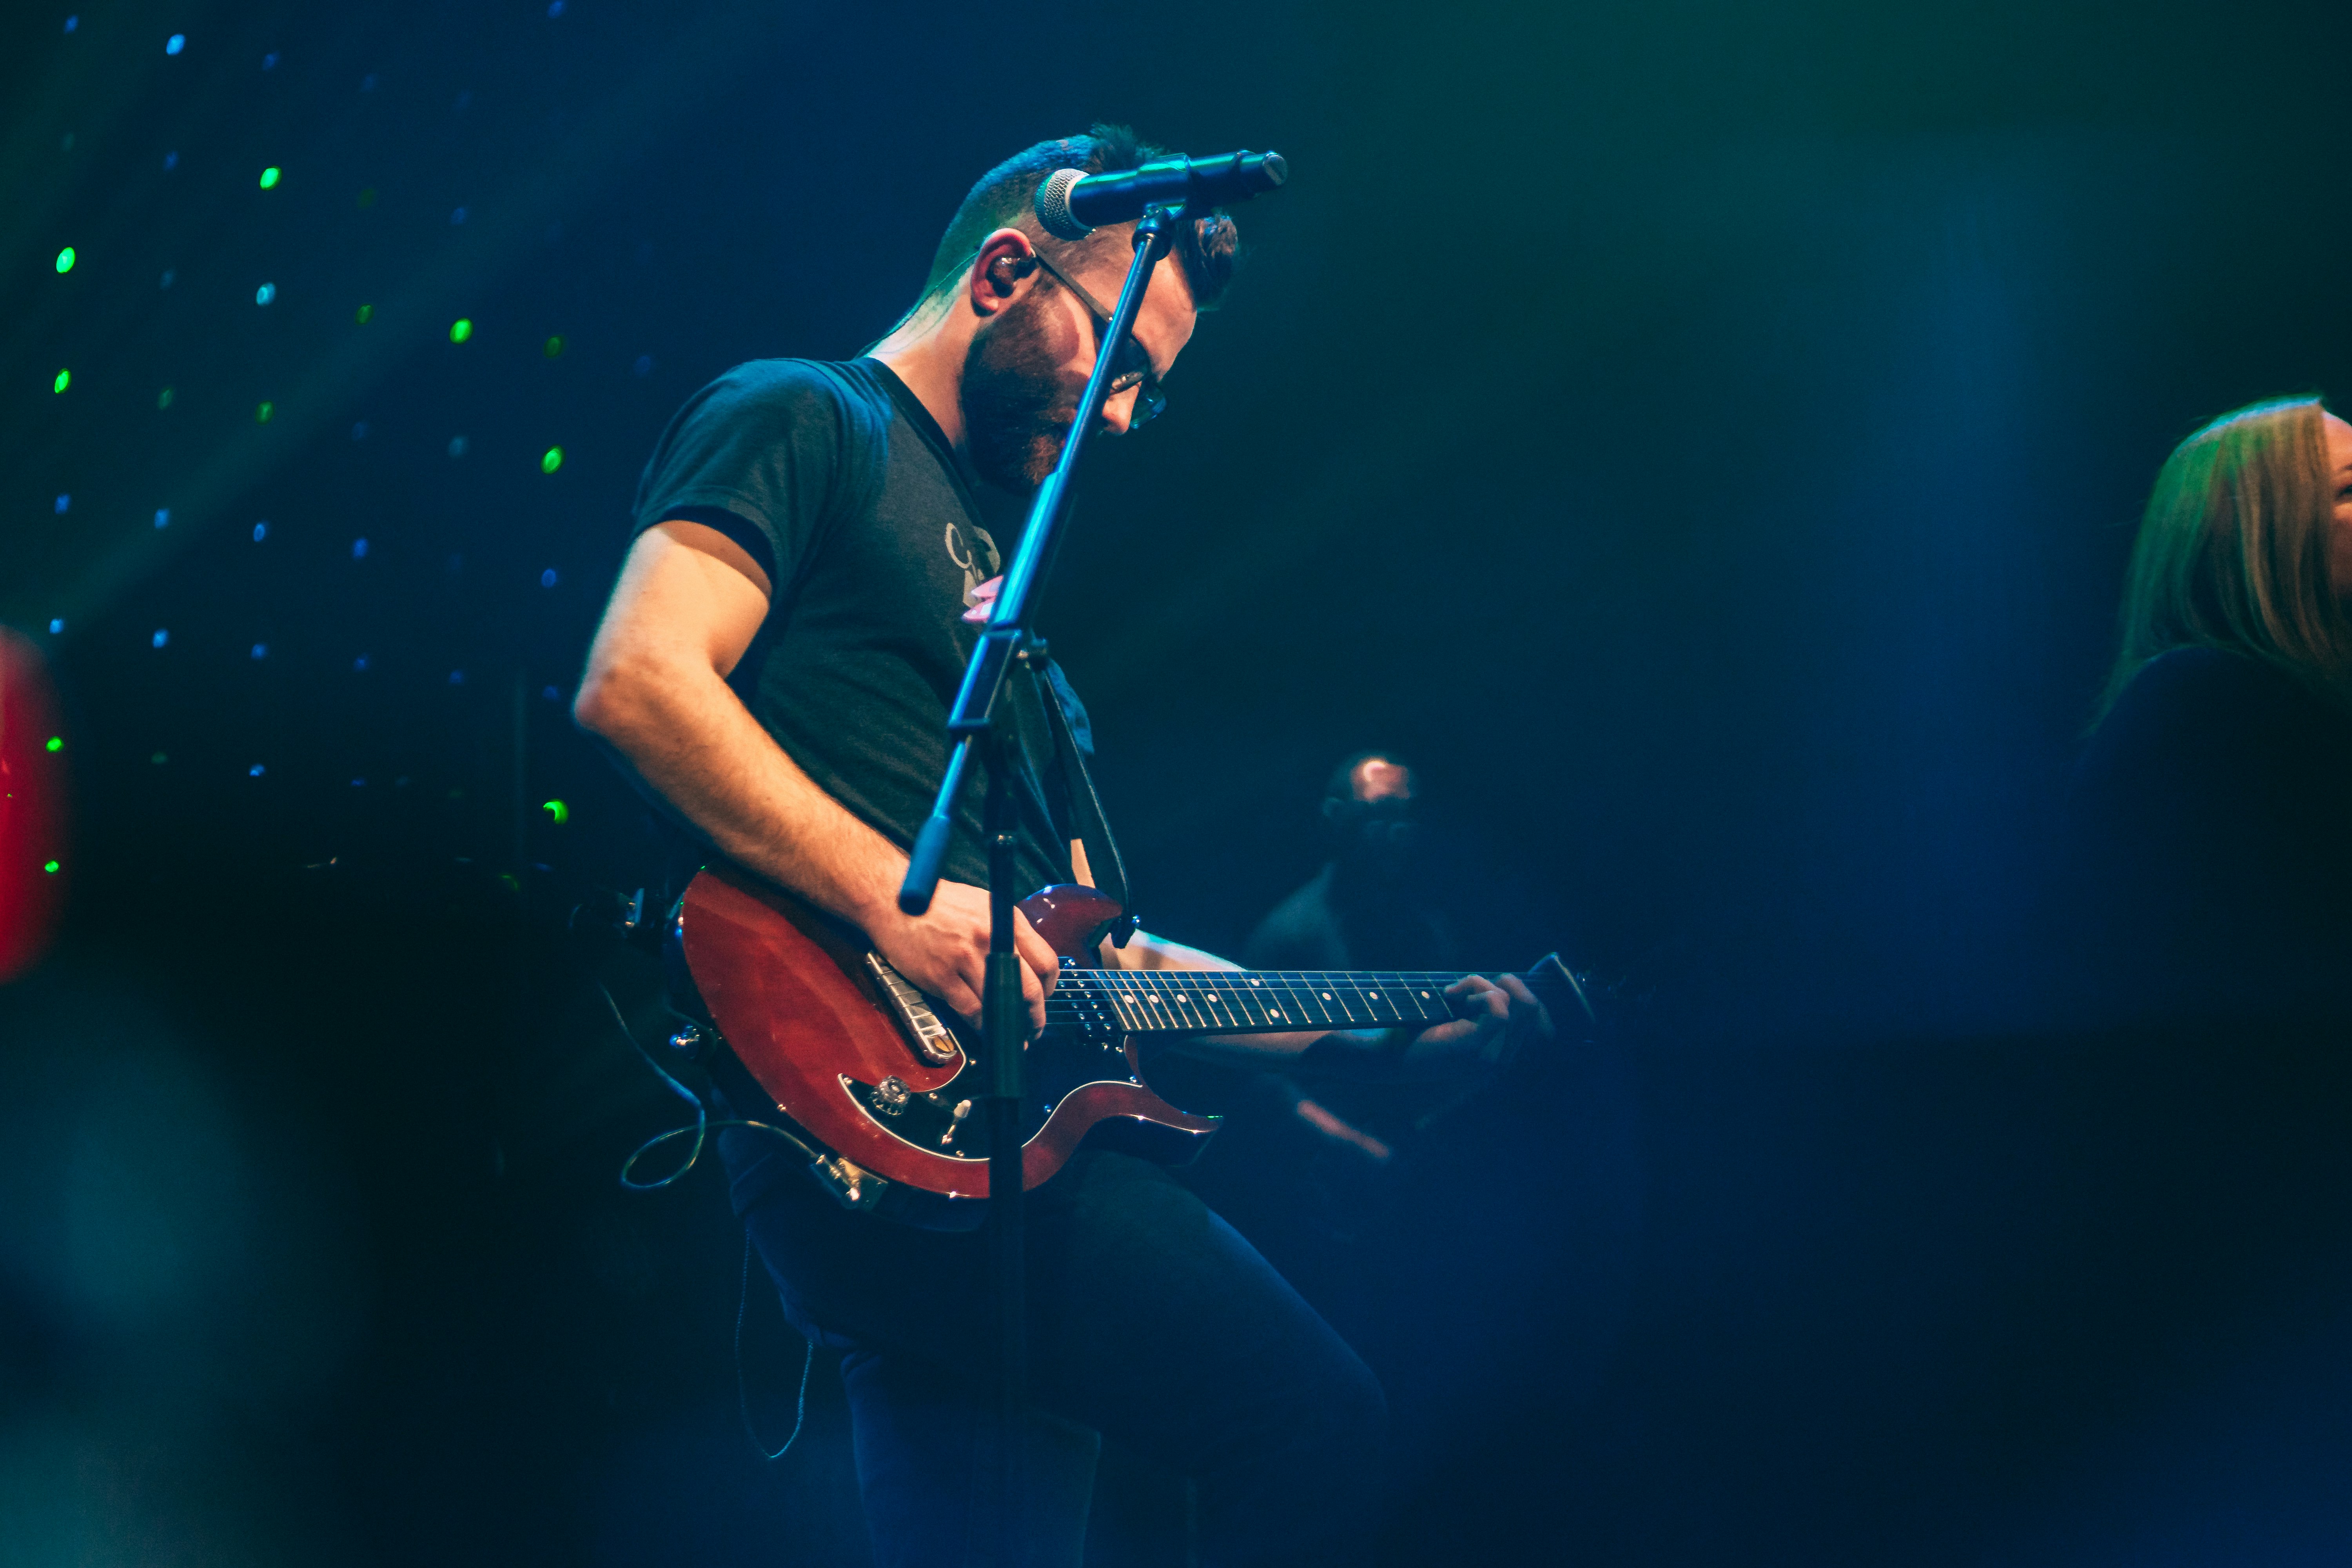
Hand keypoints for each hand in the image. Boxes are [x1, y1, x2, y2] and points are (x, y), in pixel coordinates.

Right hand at [863, 879, 1059, 1034]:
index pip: (1046, 961)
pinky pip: (970, 1010)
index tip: (1045, 998)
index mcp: (1006, 920)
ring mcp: (966, 958)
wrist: (891, 899)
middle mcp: (991, 938)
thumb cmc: (936, 902)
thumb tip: (1023, 962)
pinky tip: (985, 1030)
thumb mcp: (982, 904)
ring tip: (1011, 1034)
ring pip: (1000, 1003)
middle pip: (1028, 989)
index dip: (1049, 988)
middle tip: (1034, 1028)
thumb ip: (1005, 930)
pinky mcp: (941, 976)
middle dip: (1035, 1015)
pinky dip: (981, 1025)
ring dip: (1009, 1024)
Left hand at [1399, 973, 1551, 1070]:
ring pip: (1514, 1003)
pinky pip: (1499, 1008)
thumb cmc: (1415, 1028)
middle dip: (1501, 983)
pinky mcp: (1475, 1049)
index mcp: (1500, 1052)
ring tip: (1452, 993)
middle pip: (1530, 1006)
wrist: (1383, 1054)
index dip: (1523, 990)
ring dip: (1481, 985)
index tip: (1496, 980)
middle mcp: (1502, 1059)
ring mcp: (1492, 1058)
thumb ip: (1483, 1002)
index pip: (1535, 1016)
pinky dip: (1475, 988)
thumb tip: (1509, 981)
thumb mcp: (1457, 1012)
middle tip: (1463, 987)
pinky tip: (1449, 995)